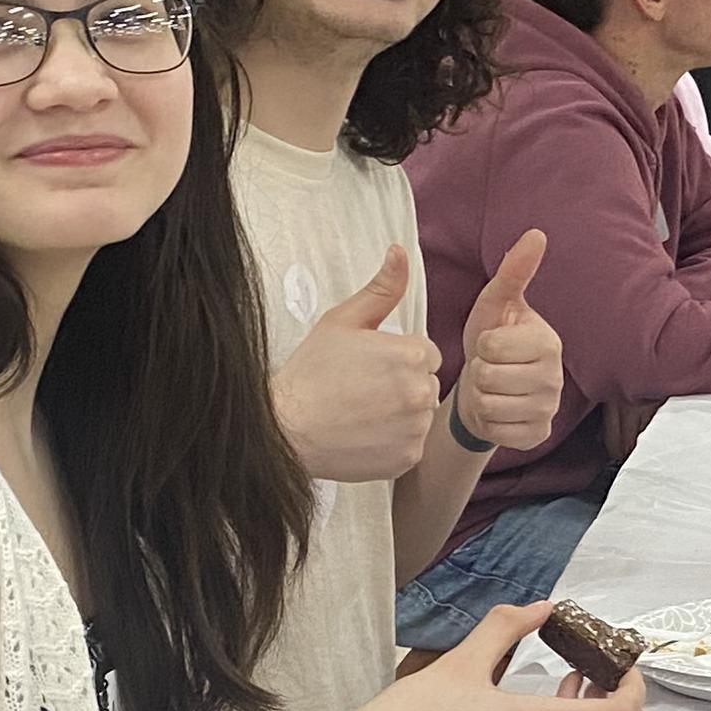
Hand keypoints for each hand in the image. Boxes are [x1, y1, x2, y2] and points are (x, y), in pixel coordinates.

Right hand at [269, 243, 438, 481]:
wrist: (285, 428)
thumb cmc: (310, 373)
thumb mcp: (343, 321)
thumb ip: (381, 289)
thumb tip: (399, 252)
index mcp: (411, 353)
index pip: (425, 354)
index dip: (398, 359)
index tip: (370, 368)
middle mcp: (421, 392)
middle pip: (425, 384)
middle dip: (402, 385)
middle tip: (361, 390)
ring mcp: (416, 428)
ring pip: (420, 416)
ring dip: (399, 415)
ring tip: (360, 413)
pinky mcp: (408, 458)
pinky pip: (410, 445)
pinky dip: (392, 442)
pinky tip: (363, 434)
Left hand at [452, 227, 560, 458]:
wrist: (485, 388)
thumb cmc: (491, 342)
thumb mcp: (495, 304)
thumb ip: (514, 272)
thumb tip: (536, 234)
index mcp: (548, 341)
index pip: (492, 346)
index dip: (481, 346)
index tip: (492, 346)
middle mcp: (556, 377)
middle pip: (489, 377)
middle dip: (480, 374)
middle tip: (490, 369)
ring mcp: (549, 409)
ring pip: (491, 406)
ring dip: (481, 398)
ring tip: (491, 389)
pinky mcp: (537, 436)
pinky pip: (498, 432)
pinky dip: (489, 423)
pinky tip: (497, 412)